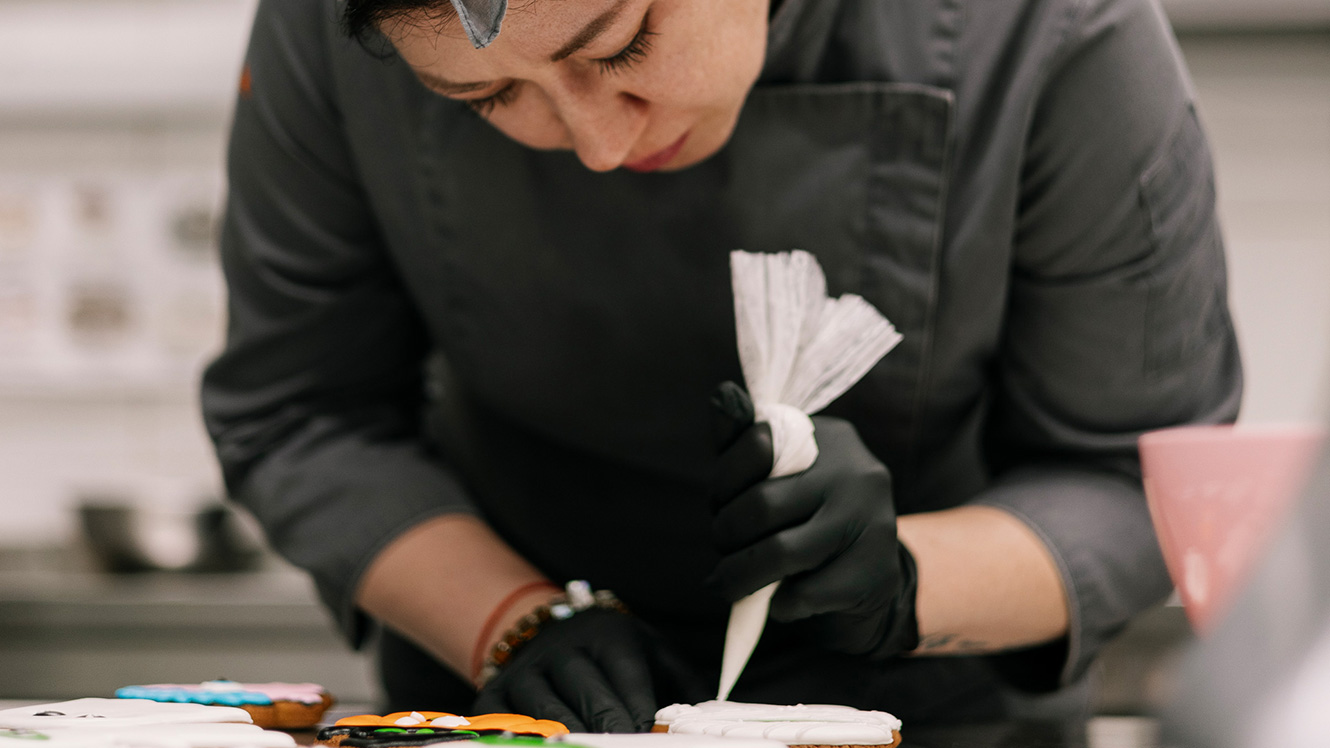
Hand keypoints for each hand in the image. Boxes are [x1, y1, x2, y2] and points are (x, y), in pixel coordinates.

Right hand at [472, 608, 703, 731]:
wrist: (549, 632)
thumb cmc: (614, 655)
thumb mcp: (654, 654)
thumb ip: (683, 685)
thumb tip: (708, 719)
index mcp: (606, 634)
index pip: (624, 673)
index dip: (637, 709)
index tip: (648, 733)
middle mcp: (562, 648)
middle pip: (585, 690)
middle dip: (607, 727)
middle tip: (622, 745)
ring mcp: (525, 671)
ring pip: (545, 711)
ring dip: (568, 737)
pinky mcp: (495, 693)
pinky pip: (500, 722)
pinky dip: (519, 739)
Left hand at [707, 382, 919, 658]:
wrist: (869, 578)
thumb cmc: (806, 518)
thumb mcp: (774, 475)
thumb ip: (742, 441)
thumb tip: (722, 394)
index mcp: (828, 438)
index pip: (756, 444)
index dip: (722, 484)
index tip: (720, 506)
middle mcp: (858, 472)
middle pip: (762, 504)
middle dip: (726, 534)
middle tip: (722, 552)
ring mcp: (872, 522)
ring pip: (782, 552)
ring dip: (740, 576)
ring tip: (727, 583)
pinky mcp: (874, 572)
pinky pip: (806, 593)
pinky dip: (780, 603)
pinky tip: (778, 599)